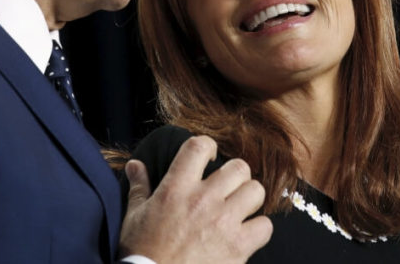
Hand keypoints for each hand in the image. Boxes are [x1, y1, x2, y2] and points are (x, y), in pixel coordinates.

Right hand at [119, 134, 271, 262]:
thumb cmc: (142, 252)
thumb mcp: (135, 215)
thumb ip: (139, 187)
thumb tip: (135, 165)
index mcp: (176, 187)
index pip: (199, 146)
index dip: (209, 147)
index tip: (209, 159)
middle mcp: (203, 199)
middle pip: (238, 167)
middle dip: (235, 176)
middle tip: (228, 189)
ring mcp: (223, 222)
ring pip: (256, 190)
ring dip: (249, 199)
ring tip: (239, 208)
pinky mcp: (237, 247)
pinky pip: (265, 226)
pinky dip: (258, 230)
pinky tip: (246, 234)